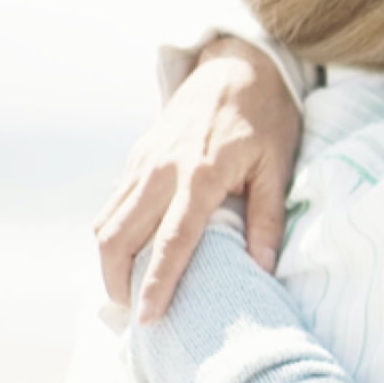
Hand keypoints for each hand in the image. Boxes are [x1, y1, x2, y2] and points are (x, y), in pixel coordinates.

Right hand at [93, 36, 300, 321]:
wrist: (235, 64)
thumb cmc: (264, 116)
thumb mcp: (277, 164)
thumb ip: (268, 217)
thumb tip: (264, 268)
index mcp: (200, 174)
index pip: (171, 241)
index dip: (157, 283)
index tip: (149, 318)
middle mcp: (162, 169)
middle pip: (118, 237)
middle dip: (118, 282)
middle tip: (136, 314)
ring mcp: (143, 162)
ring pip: (106, 222)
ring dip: (108, 262)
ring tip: (128, 292)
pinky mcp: (136, 156)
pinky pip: (113, 204)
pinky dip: (112, 235)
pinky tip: (129, 256)